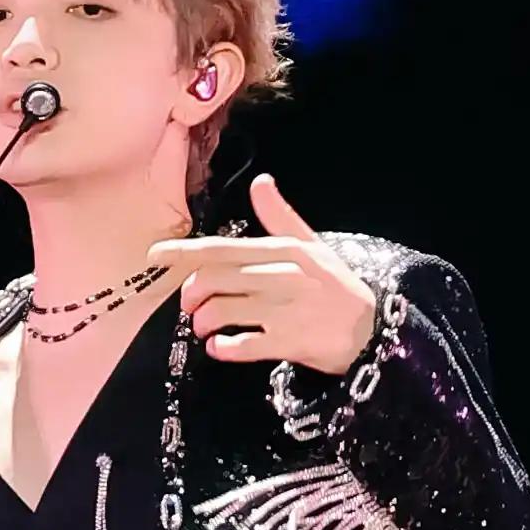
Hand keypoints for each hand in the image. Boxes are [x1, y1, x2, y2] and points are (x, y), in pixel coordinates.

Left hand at [162, 179, 382, 373]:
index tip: (155, 256)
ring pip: (221, 311)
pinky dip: (222, 347)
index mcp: (282, 250)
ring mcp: (284, 309)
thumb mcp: (313, 246)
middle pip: (214, 279)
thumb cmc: (337, 288)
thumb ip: (280, 217)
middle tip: (190, 306)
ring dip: (204, 323)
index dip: (183, 252)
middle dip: (191, 295)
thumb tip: (261, 182)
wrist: (374, 330)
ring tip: (205, 329)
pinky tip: (219, 348)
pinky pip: (241, 345)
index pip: (222, 248)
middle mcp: (280, 276)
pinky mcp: (288, 342)